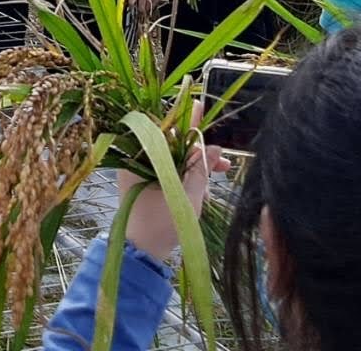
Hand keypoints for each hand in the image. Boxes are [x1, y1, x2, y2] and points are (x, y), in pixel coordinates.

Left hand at [121, 136, 228, 261]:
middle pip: (173, 148)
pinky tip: (201, 194)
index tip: (201, 109)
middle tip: (224, 166)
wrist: (141, 252)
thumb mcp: (188, 195)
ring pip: (174, 163)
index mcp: (139, 157)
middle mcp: (136, 161)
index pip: (166, 132)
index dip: (189, 125)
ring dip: (195, 173)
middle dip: (200, 157)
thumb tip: (215, 147)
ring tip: (209, 191)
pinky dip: (185, 182)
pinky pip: (168, 175)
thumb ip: (201, 169)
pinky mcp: (145, 187)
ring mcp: (140, 175)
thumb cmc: (161, 223)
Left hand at [129, 0, 164, 12]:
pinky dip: (152, 6)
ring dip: (145, 9)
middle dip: (139, 10)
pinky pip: (154, 5)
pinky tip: (150, 4)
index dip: (130, 6)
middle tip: (138, 10)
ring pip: (148, 8)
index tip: (130, 7)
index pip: (131, 2)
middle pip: (140, 8)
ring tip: (144, 8)